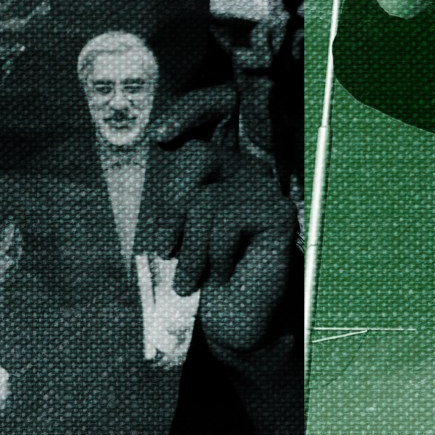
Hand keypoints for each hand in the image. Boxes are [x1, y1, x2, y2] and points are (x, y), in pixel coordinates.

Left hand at [139, 87, 297, 359]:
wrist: (228, 324)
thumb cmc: (197, 279)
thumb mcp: (172, 230)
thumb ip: (170, 191)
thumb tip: (156, 142)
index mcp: (217, 169)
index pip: (214, 111)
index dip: (190, 110)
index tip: (160, 137)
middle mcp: (244, 171)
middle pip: (196, 155)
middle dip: (169, 206)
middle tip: (161, 248)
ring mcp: (264, 190)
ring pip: (206, 197)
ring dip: (188, 247)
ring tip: (190, 279)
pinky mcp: (278, 213)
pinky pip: (227, 218)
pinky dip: (214, 253)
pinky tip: (224, 274)